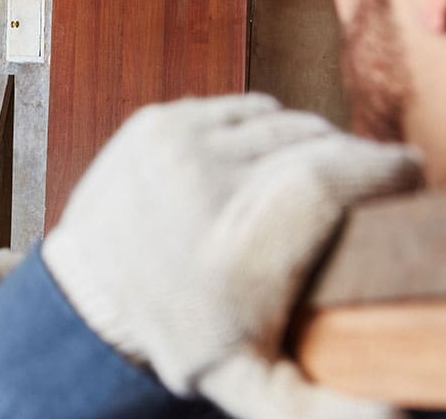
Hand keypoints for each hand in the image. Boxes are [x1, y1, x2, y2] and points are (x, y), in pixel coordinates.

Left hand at [41, 94, 420, 418]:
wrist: (88, 297)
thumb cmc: (179, 338)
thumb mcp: (254, 385)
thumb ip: (329, 409)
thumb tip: (397, 415)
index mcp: (234, 252)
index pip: (326, 179)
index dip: (383, 170)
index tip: (408, 176)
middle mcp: (200, 188)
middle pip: (313, 142)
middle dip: (351, 158)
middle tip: (358, 186)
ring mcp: (173, 148)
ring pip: (281, 120)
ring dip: (307, 141)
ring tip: (307, 175)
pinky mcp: (157, 122)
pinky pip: (241, 107)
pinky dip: (262, 127)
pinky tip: (261, 158)